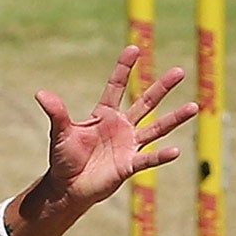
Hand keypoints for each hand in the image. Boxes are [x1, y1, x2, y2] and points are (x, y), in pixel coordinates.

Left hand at [33, 46, 197, 208]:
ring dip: (174, 118)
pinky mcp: (129, 165)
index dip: (124, 68)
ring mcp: (128, 145)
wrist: (67, 187)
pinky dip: (161, 156)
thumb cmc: (64, 158)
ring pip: (157, 128)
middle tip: (180, 71)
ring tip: (194, 106)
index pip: (116, 86)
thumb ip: (56, 113)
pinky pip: (149, 159)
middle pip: (146, 102)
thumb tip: (41, 94)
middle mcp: (121, 126)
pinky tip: (176, 151)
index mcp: (104, 115)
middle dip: (162, 87)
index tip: (134, 48)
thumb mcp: (60, 133)